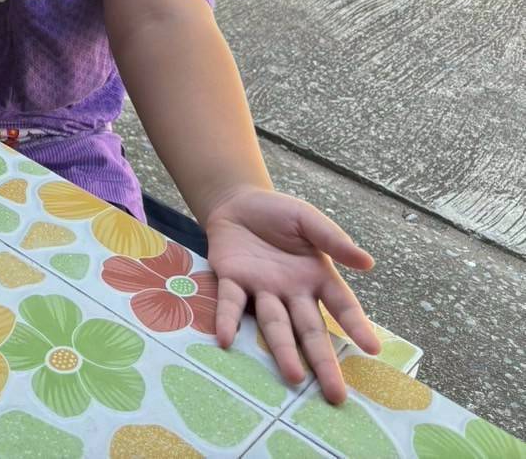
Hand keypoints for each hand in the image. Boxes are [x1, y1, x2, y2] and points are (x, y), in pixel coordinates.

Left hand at [204, 186, 379, 404]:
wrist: (237, 202)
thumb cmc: (279, 215)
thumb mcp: (308, 219)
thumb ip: (333, 239)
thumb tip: (367, 262)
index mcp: (317, 277)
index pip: (342, 306)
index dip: (356, 326)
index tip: (372, 349)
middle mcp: (291, 291)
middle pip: (310, 330)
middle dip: (323, 362)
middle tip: (337, 396)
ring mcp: (261, 289)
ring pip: (274, 324)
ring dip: (282, 350)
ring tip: (293, 377)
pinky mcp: (231, 280)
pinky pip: (230, 303)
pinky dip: (228, 320)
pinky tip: (226, 340)